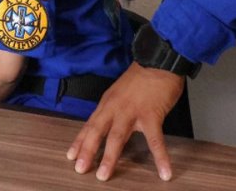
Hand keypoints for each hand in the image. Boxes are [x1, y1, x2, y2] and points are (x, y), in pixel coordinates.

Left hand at [66, 63, 184, 180]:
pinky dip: (160, 157)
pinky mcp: (151, 115)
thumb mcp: (120, 92)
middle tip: (80, 169)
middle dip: (87, 151)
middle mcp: (115, 108)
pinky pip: (155, 140)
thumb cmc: (141, 77)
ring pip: (117, 137)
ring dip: (109, 157)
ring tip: (104, 175)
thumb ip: (114, 109)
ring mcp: (132, 112)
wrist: (159, 61)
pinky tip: (164, 172)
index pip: (90, 125)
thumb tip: (109, 125)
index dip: (80, 141)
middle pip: (97, 132)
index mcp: (107, 103)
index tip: (71, 156)